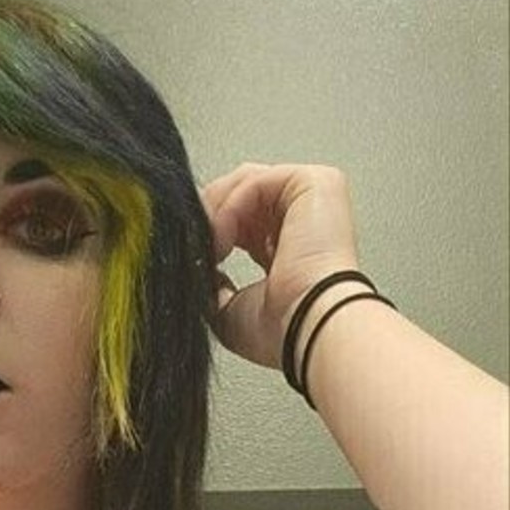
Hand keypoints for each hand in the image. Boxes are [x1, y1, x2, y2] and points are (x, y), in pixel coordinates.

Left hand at [198, 162, 361, 371]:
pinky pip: (256, 180)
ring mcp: (312, 198)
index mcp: (288, 248)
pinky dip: (230, 206)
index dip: (211, 230)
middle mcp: (303, 219)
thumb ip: (211, 284)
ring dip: (215, 212)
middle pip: (242, 194)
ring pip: (245, 182)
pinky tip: (223, 239)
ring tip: (210, 248)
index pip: (243, 219)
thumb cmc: (283, 328)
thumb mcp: (228, 308)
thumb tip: (196, 268)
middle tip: (194, 247)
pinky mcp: (315, 183)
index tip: (194, 257)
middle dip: (209, 216)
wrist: (309, 326)